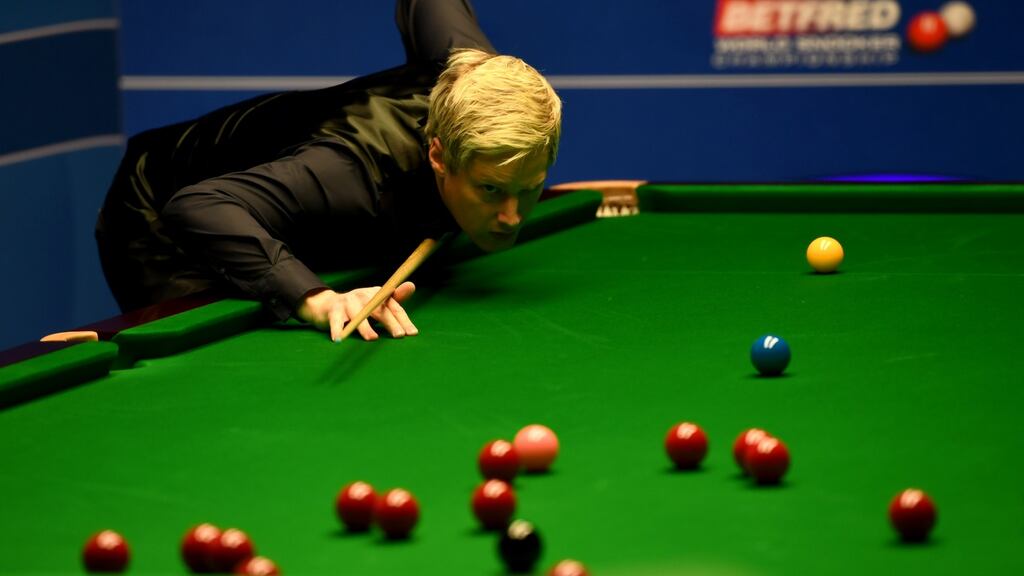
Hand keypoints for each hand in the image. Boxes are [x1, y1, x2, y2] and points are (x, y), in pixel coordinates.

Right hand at [296, 282, 418, 340]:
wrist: (329, 305)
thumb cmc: (360, 307)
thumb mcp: (378, 303)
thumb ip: (395, 300)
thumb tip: (412, 285)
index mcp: (377, 294)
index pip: (393, 307)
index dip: (403, 320)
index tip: (412, 333)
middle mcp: (363, 295)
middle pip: (379, 309)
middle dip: (390, 322)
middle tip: (399, 335)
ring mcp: (348, 302)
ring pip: (358, 315)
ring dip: (365, 327)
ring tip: (372, 338)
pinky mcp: (333, 310)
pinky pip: (336, 321)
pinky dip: (337, 329)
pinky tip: (339, 338)